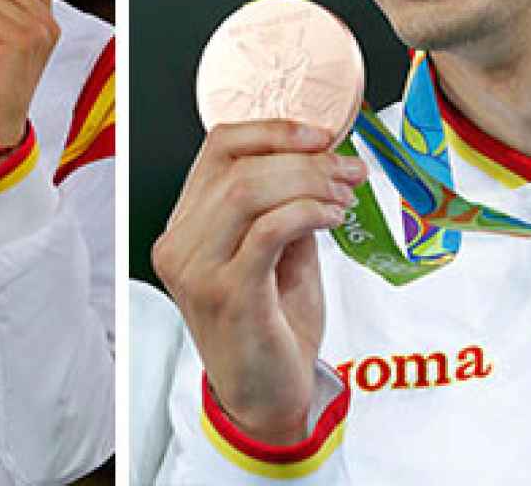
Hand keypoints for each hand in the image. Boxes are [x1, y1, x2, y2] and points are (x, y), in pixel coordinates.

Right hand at [150, 120, 364, 443]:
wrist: (265, 398)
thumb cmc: (271, 329)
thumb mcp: (277, 256)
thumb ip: (282, 208)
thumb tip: (319, 160)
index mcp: (184, 227)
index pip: (216, 150)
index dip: (271, 131)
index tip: (322, 135)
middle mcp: (180, 244)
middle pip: (236, 167)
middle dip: (304, 159)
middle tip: (350, 170)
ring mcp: (197, 270)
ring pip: (247, 193)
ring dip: (309, 183)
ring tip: (346, 195)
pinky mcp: (228, 295)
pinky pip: (268, 231)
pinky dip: (307, 212)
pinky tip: (334, 218)